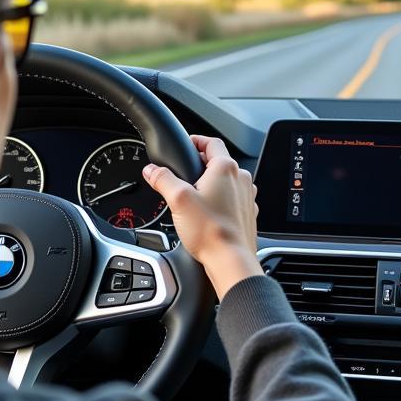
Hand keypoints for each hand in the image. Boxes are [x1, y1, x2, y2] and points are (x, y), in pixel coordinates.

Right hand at [143, 135, 262, 298]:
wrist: (231, 260)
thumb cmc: (210, 231)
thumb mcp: (178, 200)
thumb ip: (163, 180)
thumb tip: (152, 170)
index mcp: (226, 168)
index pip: (211, 142)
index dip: (196, 140)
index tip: (187, 144)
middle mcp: (241, 179)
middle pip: (219, 162)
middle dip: (201, 165)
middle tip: (184, 173)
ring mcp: (247, 197)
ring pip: (227, 181)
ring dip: (212, 183)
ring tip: (195, 195)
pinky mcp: (248, 213)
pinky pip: (234, 199)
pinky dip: (222, 200)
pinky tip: (208, 212)